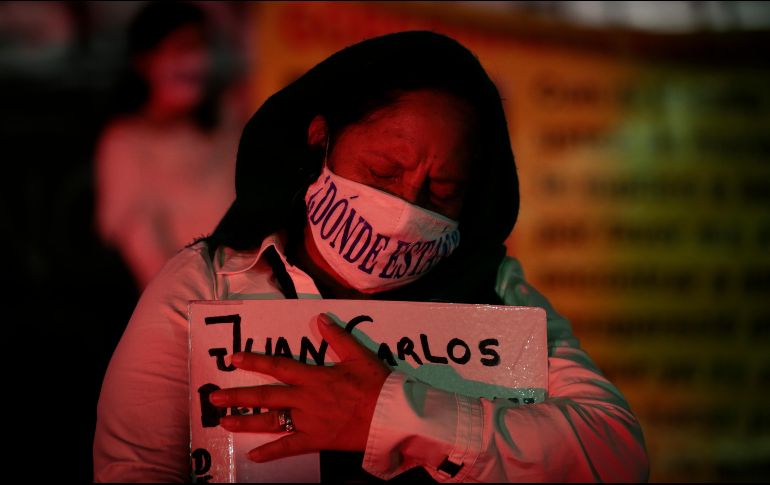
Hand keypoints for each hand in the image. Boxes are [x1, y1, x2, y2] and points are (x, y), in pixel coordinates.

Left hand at [208, 313, 391, 461]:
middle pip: (266, 396)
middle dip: (238, 397)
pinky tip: (253, 456)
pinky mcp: (316, 440)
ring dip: (245, 422)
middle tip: (214, 397)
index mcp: (314, 377)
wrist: (390, 415)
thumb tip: (320, 318)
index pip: (278, 366)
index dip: (255, 362)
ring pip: (271, 421)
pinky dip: (271, 453)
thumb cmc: (376, 384)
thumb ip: (337, 337)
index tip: (234, 359)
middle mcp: (306, 399)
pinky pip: (290, 447)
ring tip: (223, 422)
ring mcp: (309, 421)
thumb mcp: (358, 355)